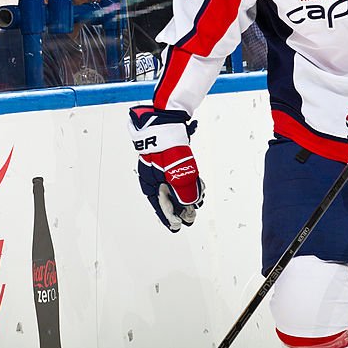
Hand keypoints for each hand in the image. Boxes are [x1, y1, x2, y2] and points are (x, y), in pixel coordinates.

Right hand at [129, 106, 204, 231]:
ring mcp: (161, 168)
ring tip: (198, 200)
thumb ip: (185, 192)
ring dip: (186, 194)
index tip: (178, 226)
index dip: (170, 218)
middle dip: (181, 206)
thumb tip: (191, 204)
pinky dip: (187, 182)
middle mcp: (153, 177)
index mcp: (149, 184)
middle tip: (192, 215)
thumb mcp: (178, 174)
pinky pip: (178, 176)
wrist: (167, 121)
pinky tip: (197, 187)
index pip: (160, 207)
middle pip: (168, 198)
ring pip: (174, 187)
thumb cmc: (167, 147)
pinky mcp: (169, 160)